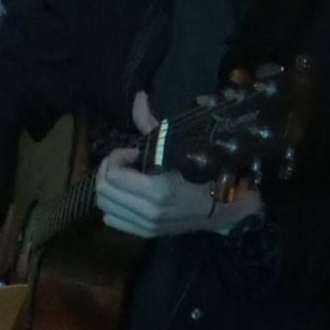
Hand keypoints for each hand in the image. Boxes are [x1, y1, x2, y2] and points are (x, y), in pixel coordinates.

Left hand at [95, 92, 263, 237]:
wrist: (226, 208)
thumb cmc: (205, 173)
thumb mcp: (178, 145)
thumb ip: (151, 123)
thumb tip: (138, 96)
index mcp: (157, 190)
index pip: (113, 174)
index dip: (117, 157)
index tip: (133, 152)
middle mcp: (149, 210)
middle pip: (103, 190)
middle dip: (109, 170)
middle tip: (125, 162)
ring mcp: (147, 225)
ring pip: (104, 205)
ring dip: (108, 187)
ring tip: (125, 177)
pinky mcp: (147, 233)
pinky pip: (111, 220)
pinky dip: (113, 206)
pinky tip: (126, 195)